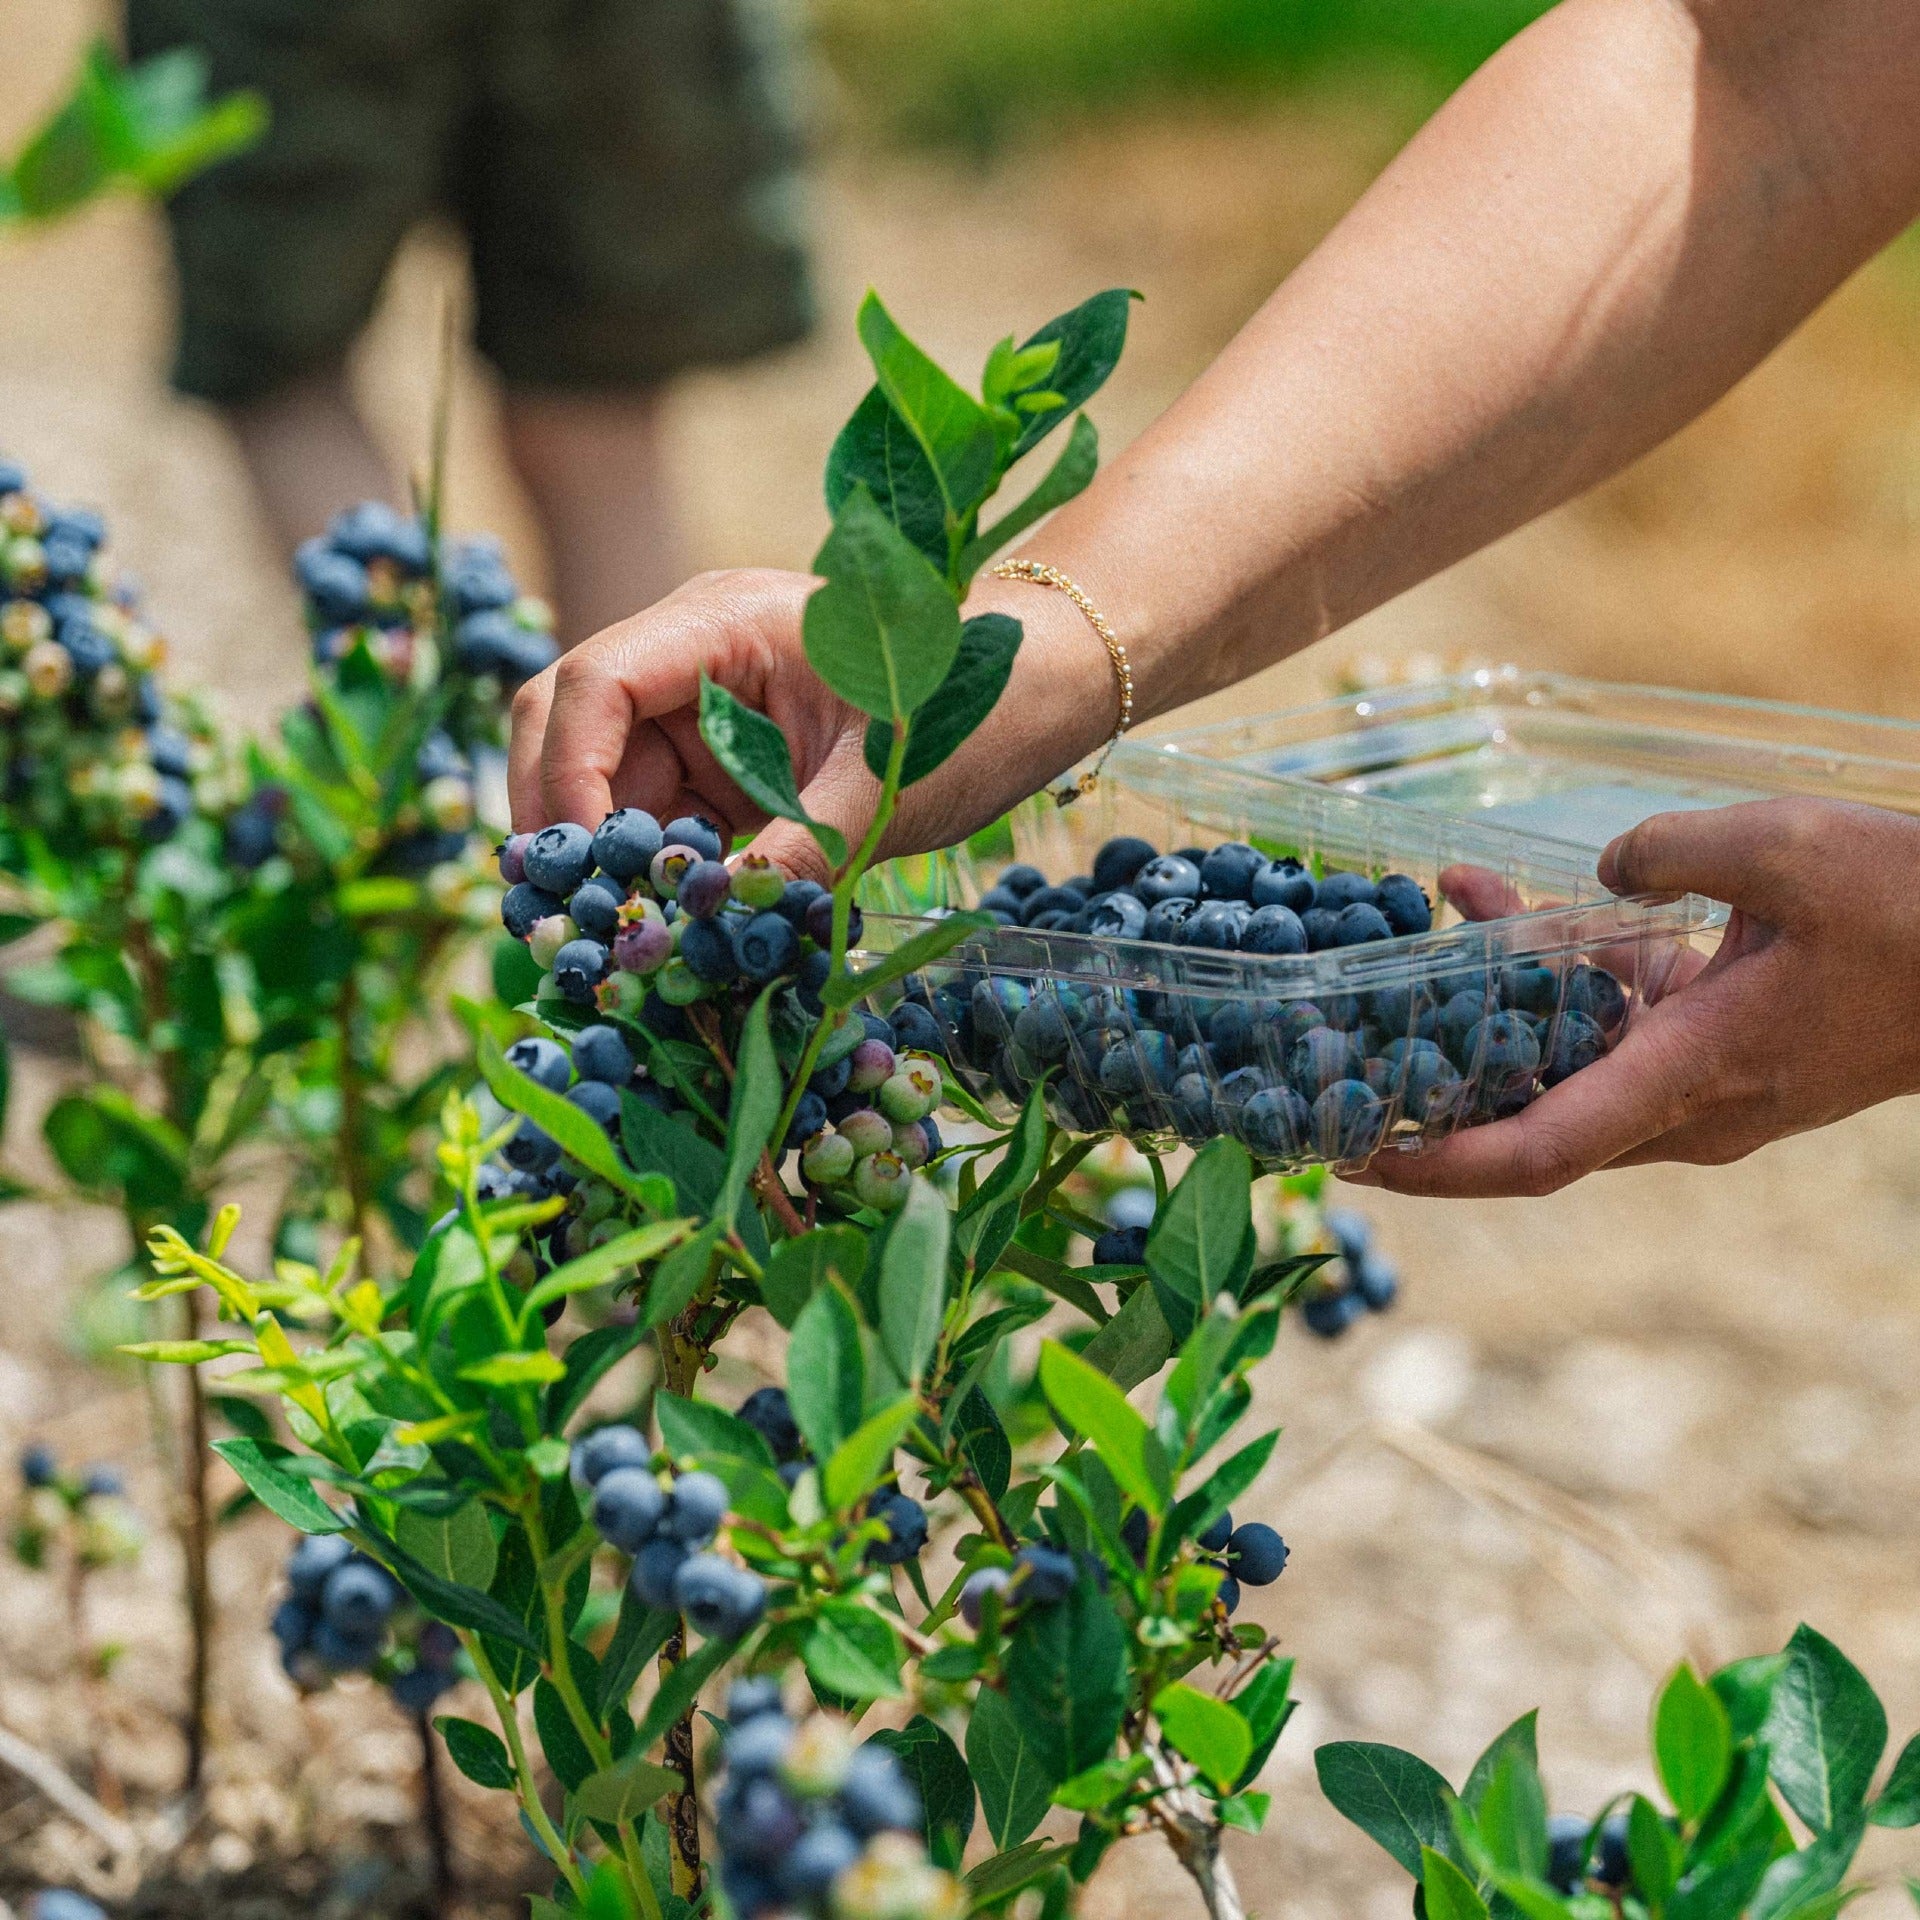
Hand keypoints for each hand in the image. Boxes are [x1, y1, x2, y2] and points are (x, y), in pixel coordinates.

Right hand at [507, 566, 1113, 881]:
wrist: (1037, 692)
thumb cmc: (973, 710)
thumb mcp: (884, 787)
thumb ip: (798, 850)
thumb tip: (713, 924)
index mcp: (725, 623)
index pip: (596, 681)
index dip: (570, 774)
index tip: (593, 867)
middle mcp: (694, 656)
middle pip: (569, 723)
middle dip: (560, 819)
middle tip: (576, 913)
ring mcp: (703, 709)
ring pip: (604, 778)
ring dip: (605, 854)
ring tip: (618, 933)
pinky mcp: (723, 762)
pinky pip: (658, 813)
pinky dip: (654, 869)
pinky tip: (666, 924)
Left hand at [1358, 797, 1919, 1196]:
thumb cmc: (1914, 911)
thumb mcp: (1785, 850)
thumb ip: (1670, 850)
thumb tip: (1608, 869)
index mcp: (1692, 1078)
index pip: (1539, 1153)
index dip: (1439, 1165)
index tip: (1356, 1159)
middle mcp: (1685, 1107)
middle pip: (1525, 1121)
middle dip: (1429, 1093)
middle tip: (1332, 1060)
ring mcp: (1699, 1086)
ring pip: (1559, 1059)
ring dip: (1482, 1004)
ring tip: (1412, 923)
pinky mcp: (1713, 1049)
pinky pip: (1607, 1024)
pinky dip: (1550, 973)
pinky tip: (1493, 899)